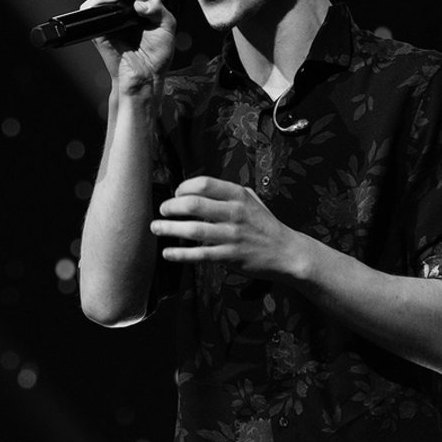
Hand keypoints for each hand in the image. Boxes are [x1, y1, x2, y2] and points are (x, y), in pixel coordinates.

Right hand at [81, 0, 178, 94]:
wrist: (146, 76)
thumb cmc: (156, 56)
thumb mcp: (166, 27)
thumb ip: (159, 10)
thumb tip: (141, 2)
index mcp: (138, 8)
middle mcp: (122, 11)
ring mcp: (110, 19)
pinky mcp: (99, 28)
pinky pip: (92, 7)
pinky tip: (117, 0)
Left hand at [150, 176, 309, 279]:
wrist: (286, 252)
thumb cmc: (265, 225)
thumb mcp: (252, 200)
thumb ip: (228, 193)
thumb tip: (198, 188)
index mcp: (238, 196)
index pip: (203, 184)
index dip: (183, 188)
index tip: (176, 195)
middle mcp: (234, 213)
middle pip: (193, 204)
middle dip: (171, 206)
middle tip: (163, 210)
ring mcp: (232, 236)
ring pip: (192, 230)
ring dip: (169, 228)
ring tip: (156, 228)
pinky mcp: (229, 257)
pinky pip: (199, 255)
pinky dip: (180, 254)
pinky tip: (168, 253)